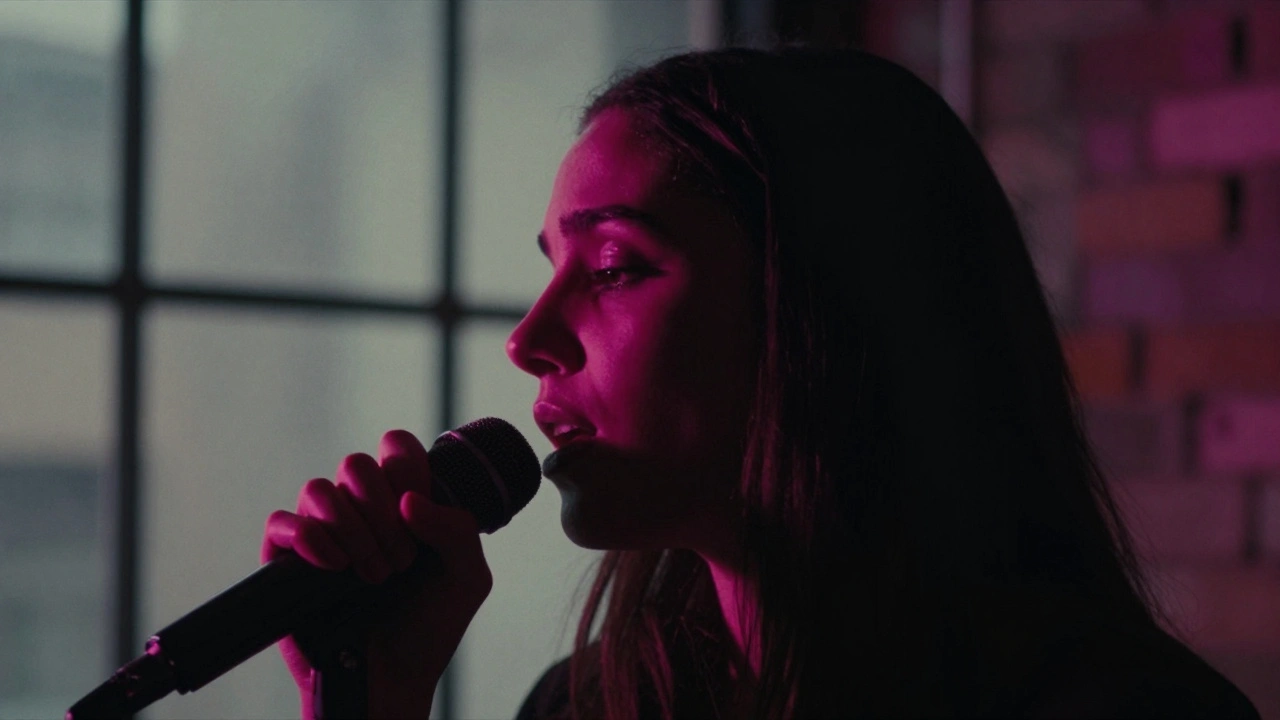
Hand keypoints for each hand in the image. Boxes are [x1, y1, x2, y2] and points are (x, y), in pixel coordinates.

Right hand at [260, 429, 492, 719]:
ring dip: (352, 529)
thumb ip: (457, 530)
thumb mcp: (467, 578)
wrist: (393, 682)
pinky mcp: (286, 563)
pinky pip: (281, 522)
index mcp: (402, 503)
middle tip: (403, 561)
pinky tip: (335, 566)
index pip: (395, 449)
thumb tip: (410, 501)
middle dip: (382, 511)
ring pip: (319, 489)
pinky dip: (309, 537)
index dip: (406, 465)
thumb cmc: (429, 629)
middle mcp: (360, 510)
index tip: (417, 506)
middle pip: (356, 464)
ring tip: (374, 576)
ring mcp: (322, 533)